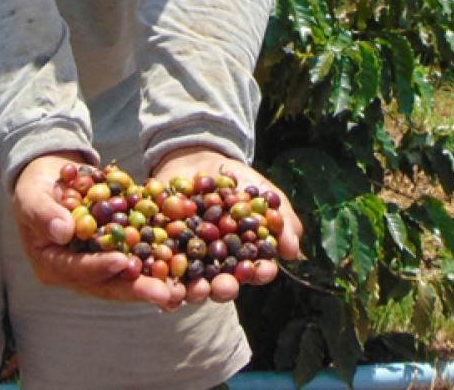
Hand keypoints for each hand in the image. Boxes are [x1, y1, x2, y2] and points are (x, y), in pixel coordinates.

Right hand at [12, 153, 182, 307]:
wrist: (51, 177)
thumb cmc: (35, 187)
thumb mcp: (32, 195)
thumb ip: (44, 213)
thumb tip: (64, 231)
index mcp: (51, 264)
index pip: (77, 270)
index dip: (100, 267)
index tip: (123, 260)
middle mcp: (75, 273)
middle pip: (107, 284)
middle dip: (137, 289)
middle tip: (165, 293)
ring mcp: (96, 266)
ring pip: (126, 279)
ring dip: (153, 284)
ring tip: (180, 291)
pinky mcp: (114, 255)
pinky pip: (137, 262)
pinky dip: (158, 266)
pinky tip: (182, 272)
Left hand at [149, 145, 304, 309]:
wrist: (197, 160)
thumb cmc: (236, 182)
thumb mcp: (261, 193)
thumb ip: (280, 219)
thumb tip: (293, 252)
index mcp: (245, 256)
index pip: (257, 271)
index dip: (261, 273)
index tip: (263, 271)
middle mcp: (218, 266)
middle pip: (223, 285)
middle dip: (225, 288)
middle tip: (224, 286)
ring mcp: (190, 262)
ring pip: (192, 285)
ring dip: (193, 292)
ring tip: (194, 290)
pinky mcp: (162, 253)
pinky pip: (160, 270)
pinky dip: (159, 278)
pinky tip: (160, 282)